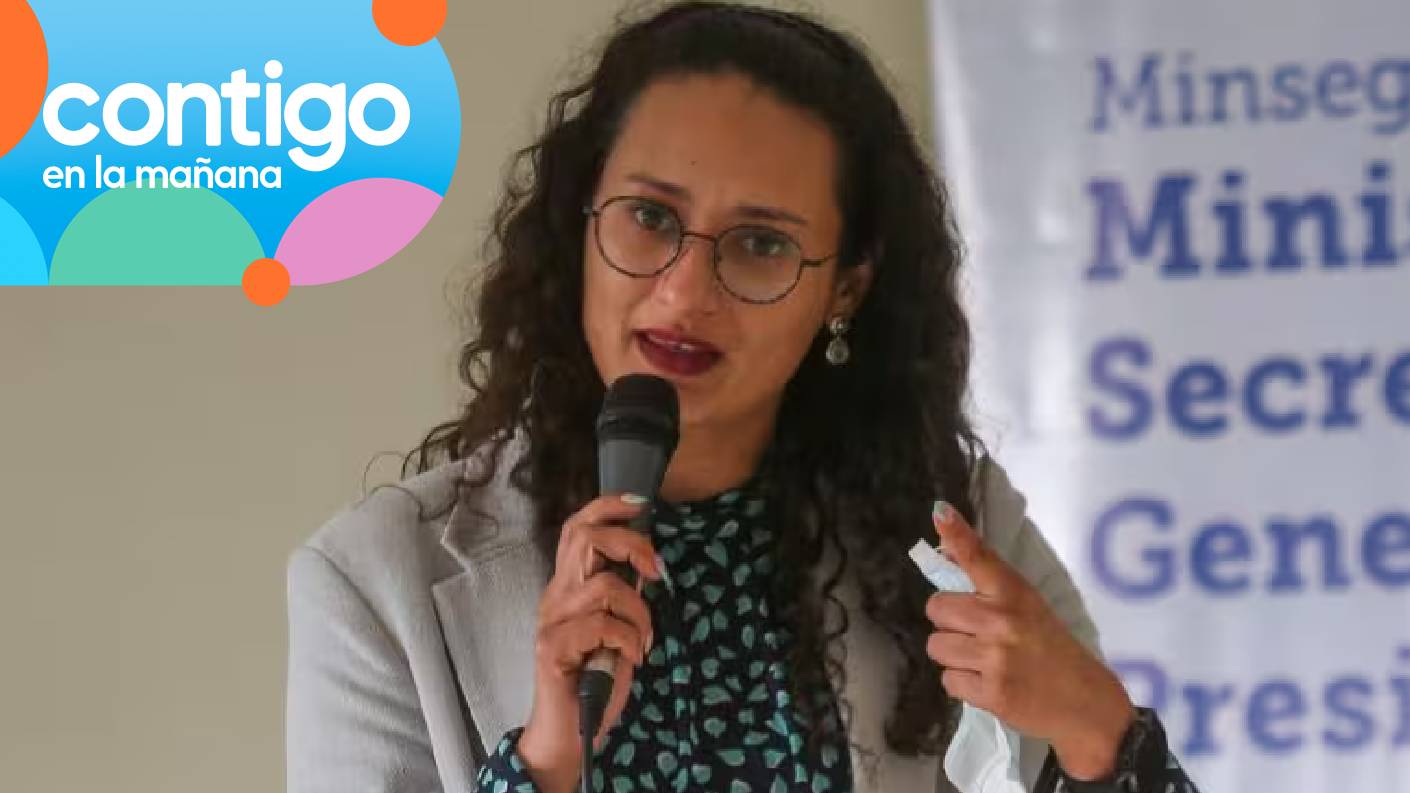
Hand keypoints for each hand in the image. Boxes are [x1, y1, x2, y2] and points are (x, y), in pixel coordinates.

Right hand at [516, 494, 662, 792]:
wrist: (570, 733)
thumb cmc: (596, 680)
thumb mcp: (618, 629)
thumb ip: (624, 596)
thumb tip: (648, 564)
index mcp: (569, 587)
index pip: (578, 528)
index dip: (607, 507)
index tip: (641, 505)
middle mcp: (555, 597)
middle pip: (585, 538)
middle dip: (632, 544)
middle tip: (657, 571)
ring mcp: (551, 622)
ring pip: (604, 586)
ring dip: (639, 612)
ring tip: (643, 640)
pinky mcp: (552, 648)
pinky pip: (603, 625)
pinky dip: (630, 640)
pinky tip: (633, 659)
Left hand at [924, 503, 1134, 780]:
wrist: (1086, 704)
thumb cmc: (1053, 649)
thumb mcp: (1029, 607)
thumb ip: (989, 585)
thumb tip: (945, 554)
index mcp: (1015, 594)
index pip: (979, 558)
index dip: (957, 535)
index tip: (940, 512)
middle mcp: (1002, 621)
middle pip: (937, 608)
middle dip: (949, 622)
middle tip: (974, 633)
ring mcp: (995, 658)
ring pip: (936, 646)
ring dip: (953, 655)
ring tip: (981, 660)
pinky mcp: (990, 693)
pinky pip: (948, 680)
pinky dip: (962, 683)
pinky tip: (986, 683)